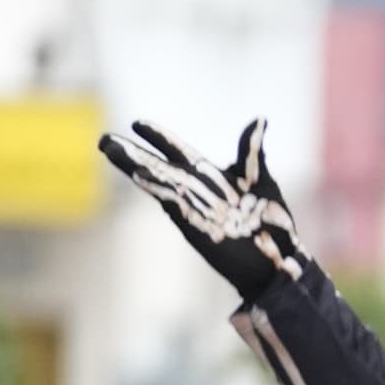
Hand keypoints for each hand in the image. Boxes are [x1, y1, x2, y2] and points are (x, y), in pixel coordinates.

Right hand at [101, 117, 313, 297]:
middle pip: (159, 166)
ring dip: (134, 167)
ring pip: (159, 182)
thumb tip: (258, 121)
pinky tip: (137, 175)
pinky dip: (156, 189)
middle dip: (132, 153)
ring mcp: (194, 208)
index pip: (179, 151)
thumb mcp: (262, 180)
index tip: (138, 124)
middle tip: (104, 139)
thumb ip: (252, 153)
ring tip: (109, 150)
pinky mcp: (198, 225)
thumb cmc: (271, 224)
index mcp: (211, 176)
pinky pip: (173, 204)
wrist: (280, 263)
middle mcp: (197, 190)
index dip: (160, 138)